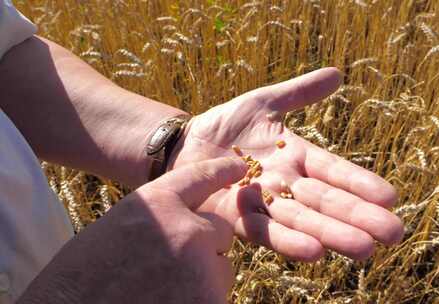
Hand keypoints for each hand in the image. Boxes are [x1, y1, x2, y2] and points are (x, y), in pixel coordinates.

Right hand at [18, 157, 246, 303]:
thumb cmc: (82, 276)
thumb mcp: (117, 228)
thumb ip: (160, 218)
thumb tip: (194, 222)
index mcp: (156, 203)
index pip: (200, 177)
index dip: (220, 171)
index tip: (238, 167)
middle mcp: (186, 228)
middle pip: (222, 230)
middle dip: (206, 246)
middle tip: (171, 266)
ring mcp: (200, 267)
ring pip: (223, 268)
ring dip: (204, 278)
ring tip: (163, 289)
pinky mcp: (208, 301)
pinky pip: (219, 296)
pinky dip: (201, 299)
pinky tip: (168, 301)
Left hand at [171, 68, 403, 260]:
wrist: (184, 144)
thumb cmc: (225, 124)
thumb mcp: (264, 102)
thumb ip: (299, 92)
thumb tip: (338, 73)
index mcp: (297, 157)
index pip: (334, 170)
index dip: (360, 182)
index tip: (391, 196)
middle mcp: (286, 184)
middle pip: (327, 202)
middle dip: (359, 217)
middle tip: (394, 234)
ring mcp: (263, 203)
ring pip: (303, 220)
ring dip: (332, 235)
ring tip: (364, 249)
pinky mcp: (236, 218)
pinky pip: (265, 231)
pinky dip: (289, 241)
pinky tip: (315, 252)